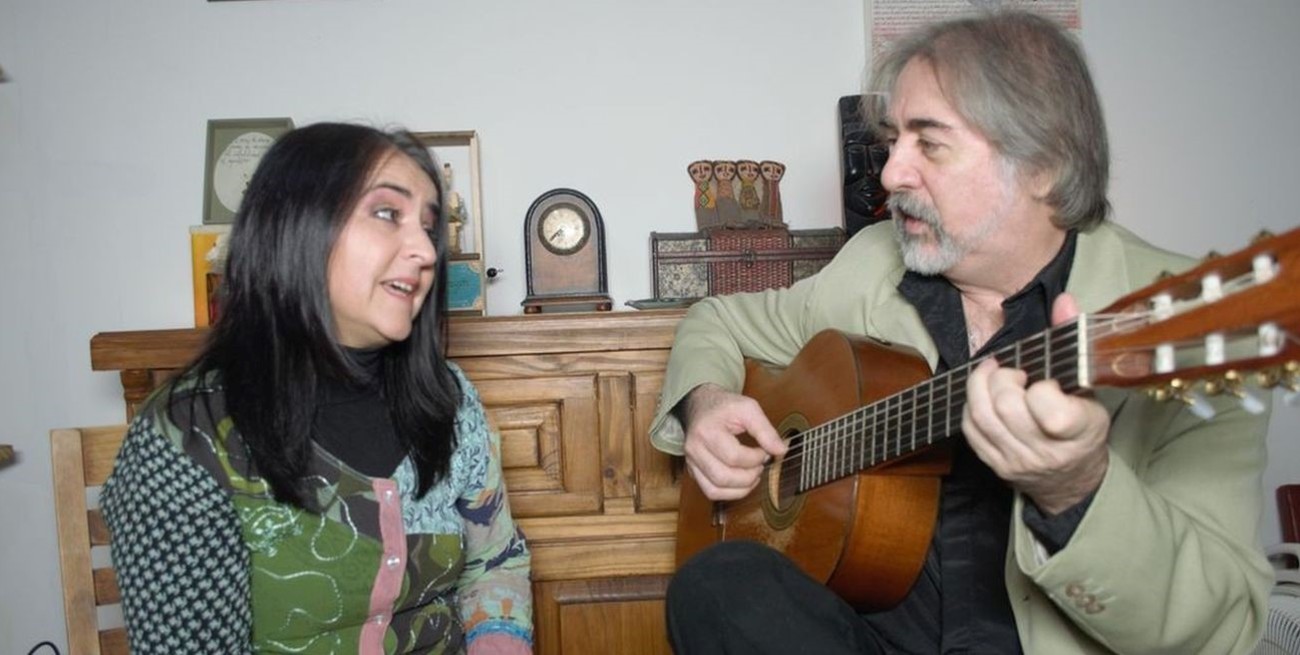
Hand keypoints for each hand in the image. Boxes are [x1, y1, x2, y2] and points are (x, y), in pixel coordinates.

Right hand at [680, 383, 786, 500]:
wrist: (700, 405)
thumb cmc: (724, 406)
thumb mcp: (748, 408)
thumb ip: (765, 429)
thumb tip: (781, 451)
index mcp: (706, 430)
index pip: (733, 456)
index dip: (755, 458)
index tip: (765, 451)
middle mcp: (694, 449)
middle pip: (722, 477)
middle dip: (749, 477)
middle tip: (760, 466)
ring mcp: (691, 462)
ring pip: (714, 490)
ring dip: (740, 489)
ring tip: (753, 476)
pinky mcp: (693, 471)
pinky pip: (710, 492)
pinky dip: (729, 493)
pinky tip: (742, 483)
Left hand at [961, 294, 1110, 513]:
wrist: (1073, 478)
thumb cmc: (1083, 427)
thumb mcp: (1088, 385)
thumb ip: (1072, 339)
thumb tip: (1064, 300)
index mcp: (1079, 433)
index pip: (1049, 412)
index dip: (1040, 390)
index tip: (1045, 383)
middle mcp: (1046, 452)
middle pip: (1005, 407)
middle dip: (1002, 379)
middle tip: (1013, 373)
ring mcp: (1017, 460)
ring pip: (981, 417)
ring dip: (980, 386)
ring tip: (992, 375)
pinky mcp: (995, 465)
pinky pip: (970, 430)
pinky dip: (971, 406)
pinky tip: (983, 395)